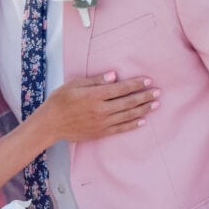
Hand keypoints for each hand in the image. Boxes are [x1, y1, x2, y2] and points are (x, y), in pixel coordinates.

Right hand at [33, 72, 159, 144]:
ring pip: (128, 115)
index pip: (120, 88)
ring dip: (143, 109)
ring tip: (155, 104)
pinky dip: (133, 124)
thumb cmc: (60, 100)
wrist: (51, 124)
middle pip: (128, 102)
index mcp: (94, 95)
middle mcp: (101, 109)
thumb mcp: (74, 84)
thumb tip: (114, 75)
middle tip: (158, 92)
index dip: (136, 84)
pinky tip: (142, 121)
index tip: (148, 80)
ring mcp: (102, 122)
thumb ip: (95, 81)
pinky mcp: (101, 132)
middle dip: (144, 96)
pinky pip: (121, 129)